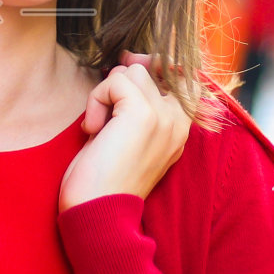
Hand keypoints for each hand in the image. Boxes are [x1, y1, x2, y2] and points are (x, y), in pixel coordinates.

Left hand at [59, 58, 192, 212]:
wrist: (97, 213)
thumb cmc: (104, 178)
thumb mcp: (127, 134)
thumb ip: (135, 101)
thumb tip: (132, 59)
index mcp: (180, 129)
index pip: (180, 76)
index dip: (148, 71)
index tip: (120, 94)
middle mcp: (179, 122)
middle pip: (148, 69)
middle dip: (118, 86)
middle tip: (105, 121)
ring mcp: (165, 118)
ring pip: (132, 71)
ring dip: (105, 94)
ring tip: (99, 128)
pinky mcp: (144, 115)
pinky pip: (115, 81)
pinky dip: (95, 101)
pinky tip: (93, 131)